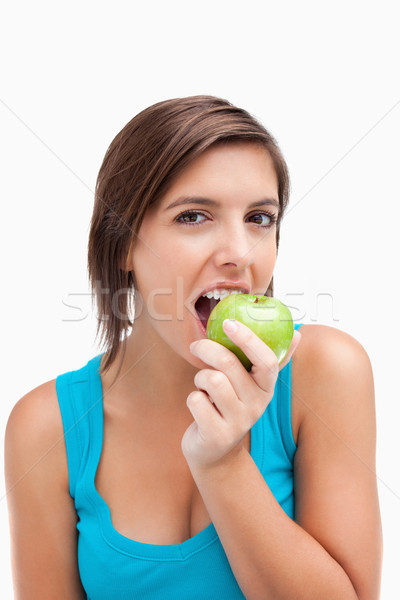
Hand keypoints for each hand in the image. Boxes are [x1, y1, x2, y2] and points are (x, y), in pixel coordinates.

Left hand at [181, 319, 300, 467]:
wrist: (216, 452)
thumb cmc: (230, 407)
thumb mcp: (252, 385)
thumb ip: (269, 360)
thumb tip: (298, 334)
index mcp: (266, 388)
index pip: (266, 360)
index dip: (248, 339)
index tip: (229, 322)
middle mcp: (257, 406)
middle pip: (229, 365)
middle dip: (207, 349)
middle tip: (196, 346)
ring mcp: (238, 422)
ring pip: (211, 379)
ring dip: (199, 377)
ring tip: (203, 386)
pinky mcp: (217, 435)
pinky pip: (196, 400)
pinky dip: (193, 398)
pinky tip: (200, 406)